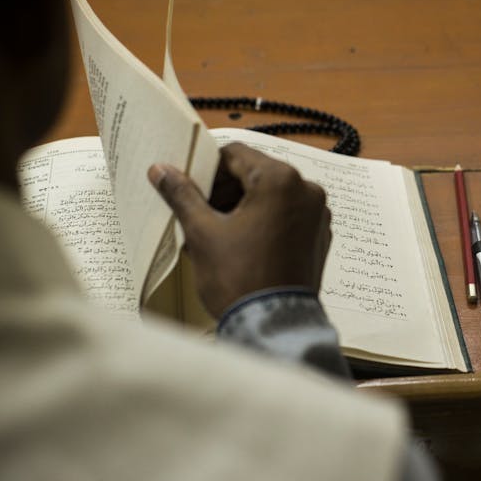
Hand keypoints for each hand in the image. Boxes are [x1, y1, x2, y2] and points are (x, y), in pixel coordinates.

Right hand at [147, 143, 331, 318]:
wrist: (273, 325)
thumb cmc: (240, 279)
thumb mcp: (203, 232)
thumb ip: (182, 194)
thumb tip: (161, 170)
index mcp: (281, 180)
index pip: (236, 154)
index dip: (206, 168)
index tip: (187, 185)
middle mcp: (307, 190)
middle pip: (256, 172)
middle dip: (224, 189)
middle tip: (197, 210)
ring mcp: (317, 214)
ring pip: (272, 194)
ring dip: (241, 205)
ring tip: (213, 229)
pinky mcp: (319, 236)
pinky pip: (287, 215)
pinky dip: (263, 220)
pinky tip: (239, 241)